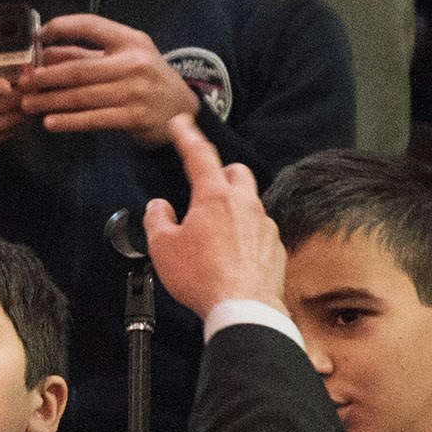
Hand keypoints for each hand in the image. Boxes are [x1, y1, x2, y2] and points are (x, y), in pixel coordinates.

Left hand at [18, 12, 200, 144]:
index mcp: (130, 40)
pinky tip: (50, 122)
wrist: (182, 109)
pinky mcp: (134, 117)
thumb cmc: (145, 79)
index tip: (38, 35)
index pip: (91, 25)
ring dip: (50, 100)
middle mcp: (134, 62)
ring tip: (27, 104)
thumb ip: (87, 54)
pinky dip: (69, 121)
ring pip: (82, 96)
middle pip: (79, 68)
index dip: (62, 27)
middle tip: (23, 82)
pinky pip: (94, 118)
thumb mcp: (124, 58)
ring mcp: (135, 91)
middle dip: (46, 76)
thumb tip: (45, 53)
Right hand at [143, 115, 285, 323]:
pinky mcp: (274, 247)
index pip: (200, 155)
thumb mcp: (163, 248)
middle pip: (235, 171)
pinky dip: (245, 234)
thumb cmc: (202, 278)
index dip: (188, 136)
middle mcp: (244, 205)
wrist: (243, 309)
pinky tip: (231, 254)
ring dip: (233, 207)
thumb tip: (159, 207)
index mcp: (214, 197)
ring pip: (250, 201)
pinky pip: (259, 230)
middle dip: (219, 172)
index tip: (181, 123)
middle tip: (202, 186)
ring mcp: (263, 225)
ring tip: (213, 229)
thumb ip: (158, 220)